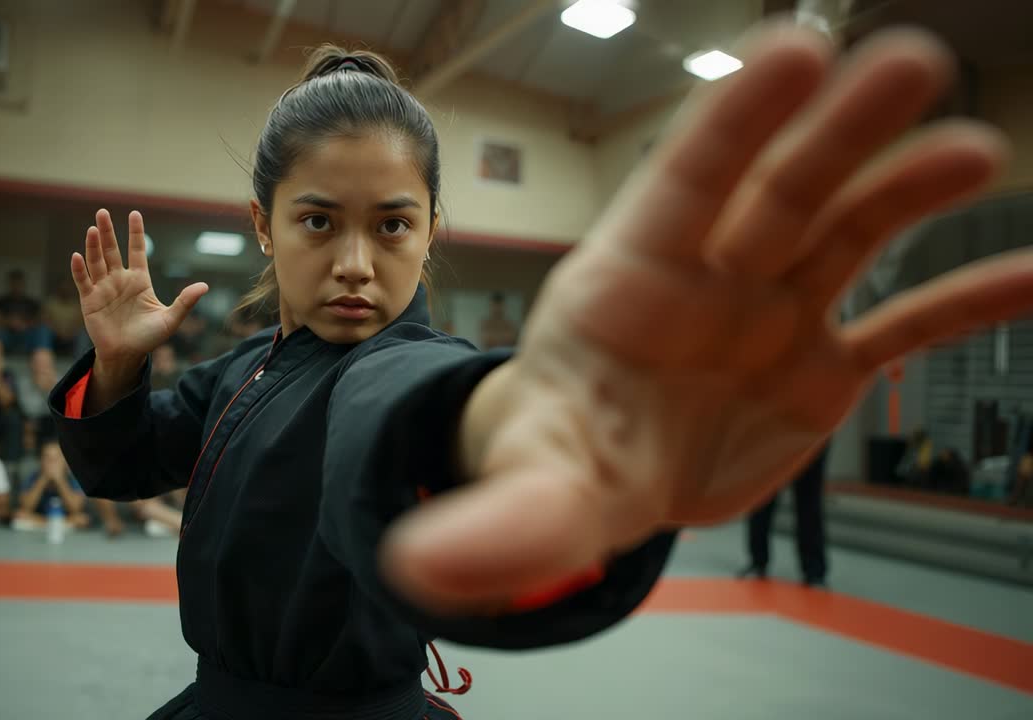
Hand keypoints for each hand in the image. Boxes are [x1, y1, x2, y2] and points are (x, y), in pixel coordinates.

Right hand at [71, 210, 207, 371]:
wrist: (127, 355)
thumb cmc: (149, 338)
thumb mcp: (170, 320)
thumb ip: (185, 302)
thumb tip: (204, 286)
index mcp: (140, 280)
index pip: (137, 251)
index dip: (136, 233)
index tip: (135, 214)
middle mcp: (120, 280)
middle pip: (112, 250)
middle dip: (108, 232)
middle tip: (103, 212)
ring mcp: (103, 288)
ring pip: (97, 262)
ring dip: (93, 246)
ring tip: (93, 229)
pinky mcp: (90, 300)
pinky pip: (83, 281)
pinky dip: (80, 269)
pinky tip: (77, 256)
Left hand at [382, 25, 1031, 612]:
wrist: (605, 478)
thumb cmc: (562, 449)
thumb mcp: (534, 488)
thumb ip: (503, 521)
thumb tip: (425, 570)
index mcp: (630, 280)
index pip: (683, 186)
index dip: (734, 124)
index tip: (792, 51)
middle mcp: (711, 276)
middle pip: (780, 188)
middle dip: (839, 128)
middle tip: (908, 61)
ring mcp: (772, 314)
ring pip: (847, 232)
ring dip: (909, 188)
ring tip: (973, 149)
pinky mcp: (821, 367)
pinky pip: (901, 325)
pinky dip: (963, 300)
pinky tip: (1030, 271)